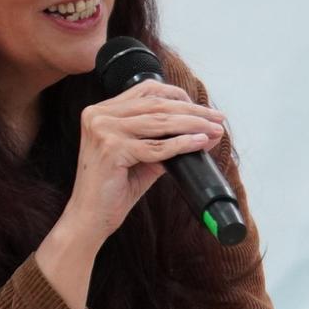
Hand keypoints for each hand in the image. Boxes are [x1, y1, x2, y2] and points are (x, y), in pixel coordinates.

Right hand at [61, 80, 226, 243]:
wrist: (91, 217)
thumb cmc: (114, 188)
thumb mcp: (141, 157)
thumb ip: (165, 141)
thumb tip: (204, 131)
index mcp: (102, 111)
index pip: (146, 91)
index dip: (178, 95)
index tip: (203, 107)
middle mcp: (99, 115)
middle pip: (156, 105)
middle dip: (193, 110)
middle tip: (218, 118)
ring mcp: (103, 130)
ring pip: (159, 122)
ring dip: (193, 124)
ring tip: (215, 129)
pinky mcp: (111, 149)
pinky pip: (156, 146)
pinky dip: (182, 144)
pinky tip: (200, 142)